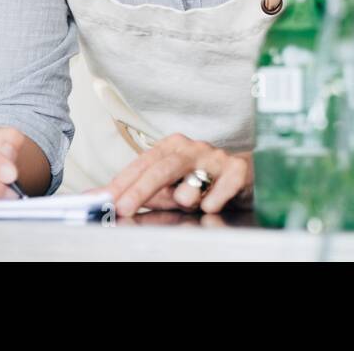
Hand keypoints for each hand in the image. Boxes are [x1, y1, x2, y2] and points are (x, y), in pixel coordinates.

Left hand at [103, 134, 253, 217]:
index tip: (105, 198)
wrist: (247, 175)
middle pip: (162, 168)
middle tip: (124, 206)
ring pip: (190, 185)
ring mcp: (216, 158)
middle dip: (140, 189)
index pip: (142, 163)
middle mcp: (192, 148)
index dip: (122, 181)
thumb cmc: (204, 180)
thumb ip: (145, 192)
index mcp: (172, 147)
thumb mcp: (173, 186)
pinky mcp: (237, 171)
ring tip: (193, 203)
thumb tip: (109, 198)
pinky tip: (213, 203)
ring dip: (186, 200)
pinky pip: (217, 194)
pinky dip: (212, 203)